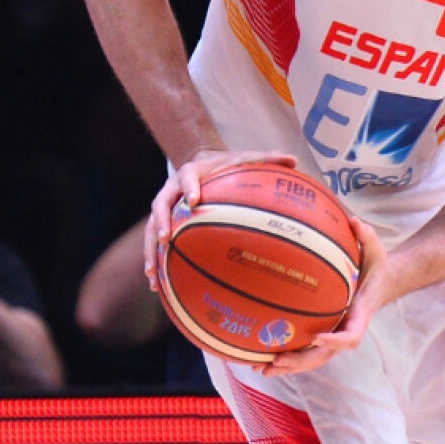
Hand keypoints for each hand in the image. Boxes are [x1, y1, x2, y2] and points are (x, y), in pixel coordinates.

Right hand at [143, 151, 299, 290]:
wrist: (203, 163)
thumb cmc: (228, 164)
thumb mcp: (246, 158)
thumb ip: (267, 158)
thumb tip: (294, 159)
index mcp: (192, 171)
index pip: (187, 176)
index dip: (189, 186)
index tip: (194, 200)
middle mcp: (172, 189)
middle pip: (160, 204)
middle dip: (161, 221)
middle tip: (166, 238)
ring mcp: (165, 207)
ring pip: (150, 228)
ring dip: (150, 249)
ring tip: (153, 273)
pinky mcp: (163, 222)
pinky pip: (154, 242)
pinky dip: (155, 261)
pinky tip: (156, 285)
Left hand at [264, 217, 386, 376]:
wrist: (383, 282)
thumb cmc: (377, 266)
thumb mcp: (377, 249)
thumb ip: (367, 236)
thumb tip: (354, 221)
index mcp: (361, 313)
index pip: (351, 336)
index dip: (335, 341)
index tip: (316, 337)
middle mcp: (347, 328)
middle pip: (325, 355)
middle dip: (301, 361)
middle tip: (277, 360)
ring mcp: (336, 334)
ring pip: (313, 359)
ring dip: (289, 366)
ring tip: (261, 368)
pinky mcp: (326, 332)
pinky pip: (306, 351)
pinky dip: (287, 358)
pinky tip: (262, 359)